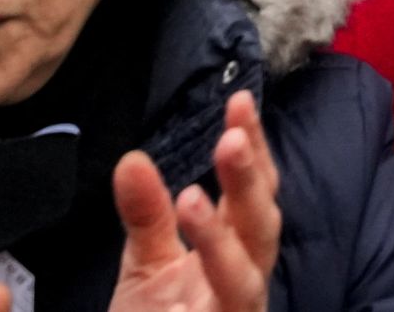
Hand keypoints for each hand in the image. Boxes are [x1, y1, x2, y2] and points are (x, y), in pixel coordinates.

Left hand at [0, 90, 280, 311]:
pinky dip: (212, 274)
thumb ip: (147, 214)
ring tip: (190, 199)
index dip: (254, 148)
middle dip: (250, 184)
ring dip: (220, 239)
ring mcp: (239, 309)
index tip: (239, 103)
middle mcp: (247, 277)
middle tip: (231, 139)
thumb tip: (131, 158)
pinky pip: (227, 308)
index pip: (256, 191)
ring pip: (245, 276)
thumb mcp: (145, 263)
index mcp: (235, 248)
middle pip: (261, 226)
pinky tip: (187, 253)